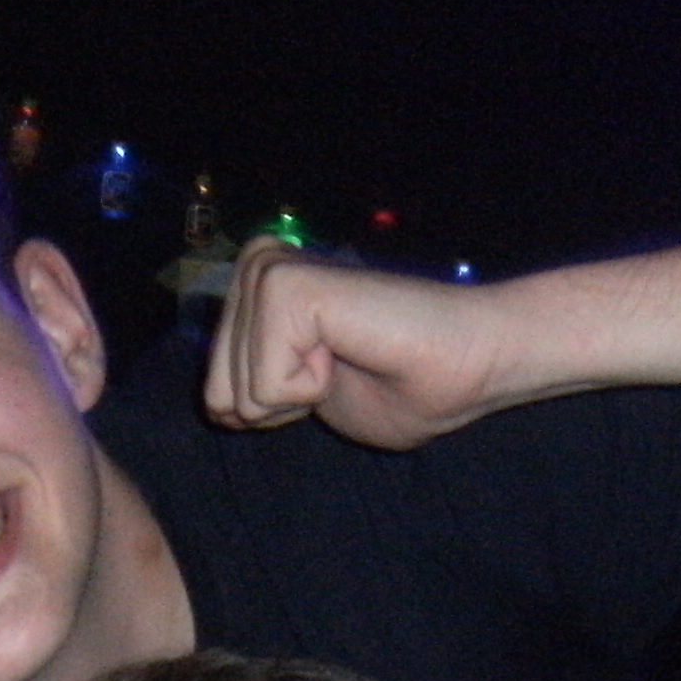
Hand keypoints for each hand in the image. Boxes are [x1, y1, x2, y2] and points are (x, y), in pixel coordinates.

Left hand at [202, 239, 513, 449]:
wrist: (466, 366)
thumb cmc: (403, 385)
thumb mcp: (305, 396)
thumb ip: (253, 387)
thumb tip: (214, 402)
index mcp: (257, 288)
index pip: (214, 393)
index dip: (272, 413)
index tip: (333, 377)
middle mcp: (257, 267)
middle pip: (216, 395)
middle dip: (278, 408)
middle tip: (341, 368)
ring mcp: (269, 271)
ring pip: (236, 393)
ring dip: (297, 398)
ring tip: (347, 356)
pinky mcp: (286, 286)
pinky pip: (262, 387)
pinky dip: (307, 391)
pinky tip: (347, 351)